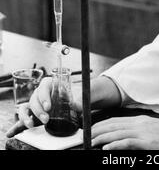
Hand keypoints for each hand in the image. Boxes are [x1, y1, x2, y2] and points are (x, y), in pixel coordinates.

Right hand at [6, 75, 120, 137]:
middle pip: (34, 98)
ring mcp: (40, 105)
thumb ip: (81, 97)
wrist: (86, 101)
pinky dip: (18, 125)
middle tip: (47, 118)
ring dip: (26, 116)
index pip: (44, 85)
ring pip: (27, 108)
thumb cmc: (85, 94)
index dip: (44, 95)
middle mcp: (45, 94)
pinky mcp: (38, 117)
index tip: (49, 105)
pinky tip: (12, 133)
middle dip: (38, 109)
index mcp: (55, 84)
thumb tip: (74, 104)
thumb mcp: (86, 93)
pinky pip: (26, 119)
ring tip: (31, 125)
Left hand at [91, 115, 158, 149]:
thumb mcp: (155, 132)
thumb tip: (129, 138)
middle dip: (98, 129)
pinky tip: (106, 147)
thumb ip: (142, 133)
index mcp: (141, 122)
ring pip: (118, 132)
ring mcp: (144, 132)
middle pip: (114, 125)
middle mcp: (140, 124)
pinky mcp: (149, 142)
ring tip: (90, 140)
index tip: (92, 129)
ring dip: (102, 136)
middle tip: (85, 135)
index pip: (117, 121)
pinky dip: (115, 144)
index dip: (103, 124)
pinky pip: (128, 143)